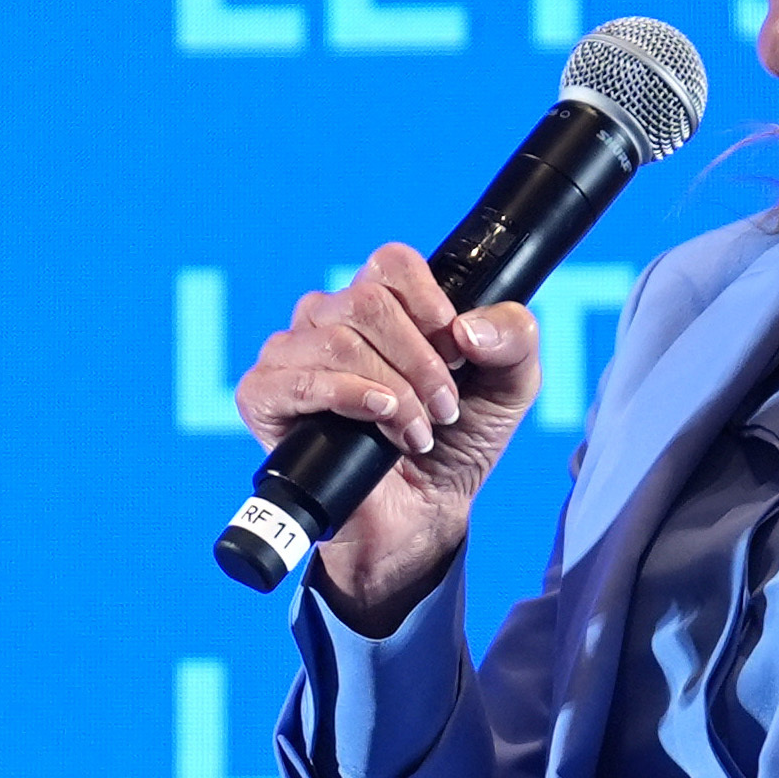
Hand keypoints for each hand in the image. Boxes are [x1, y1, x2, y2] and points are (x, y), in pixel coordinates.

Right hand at [231, 245, 542, 633]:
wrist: (423, 515)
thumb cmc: (456, 444)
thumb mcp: (510, 387)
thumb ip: (515, 338)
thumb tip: (469, 328)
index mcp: (380, 304)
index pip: (391, 262)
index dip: (429, 301)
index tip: (456, 350)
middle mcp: (328, 320)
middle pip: (366, 301)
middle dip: (419, 361)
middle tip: (443, 408)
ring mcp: (291, 355)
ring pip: (337, 339)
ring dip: (393, 390)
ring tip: (415, 431)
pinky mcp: (264, 397)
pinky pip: (297, 379)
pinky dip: (347, 396)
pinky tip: (377, 419)